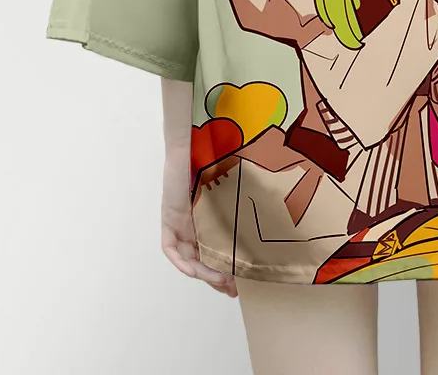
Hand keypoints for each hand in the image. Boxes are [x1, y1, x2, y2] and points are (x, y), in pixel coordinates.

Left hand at [160, 142, 237, 296]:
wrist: (191, 146)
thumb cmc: (215, 161)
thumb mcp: (231, 192)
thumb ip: (241, 207)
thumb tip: (269, 220)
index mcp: (208, 221)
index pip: (215, 253)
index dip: (225, 270)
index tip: (239, 284)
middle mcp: (192, 226)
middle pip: (202, 261)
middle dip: (216, 279)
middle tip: (233, 290)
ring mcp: (179, 224)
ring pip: (188, 258)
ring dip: (203, 273)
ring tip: (221, 281)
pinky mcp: (168, 219)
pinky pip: (171, 248)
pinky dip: (182, 261)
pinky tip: (195, 270)